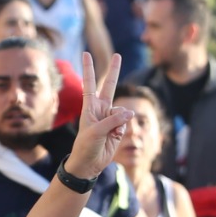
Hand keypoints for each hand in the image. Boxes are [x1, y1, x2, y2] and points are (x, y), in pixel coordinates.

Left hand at [66, 53, 133, 178]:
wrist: (89, 163)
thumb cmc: (86, 146)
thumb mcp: (96, 132)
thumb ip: (113, 120)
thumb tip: (129, 112)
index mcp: (89, 107)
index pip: (89, 84)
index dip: (89, 69)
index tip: (86, 54)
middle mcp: (100, 109)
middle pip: (109, 86)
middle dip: (114, 71)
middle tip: (118, 55)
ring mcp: (110, 117)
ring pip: (123, 112)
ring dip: (119, 123)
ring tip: (110, 134)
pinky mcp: (118, 127)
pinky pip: (126, 123)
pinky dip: (122, 131)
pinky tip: (114, 138)